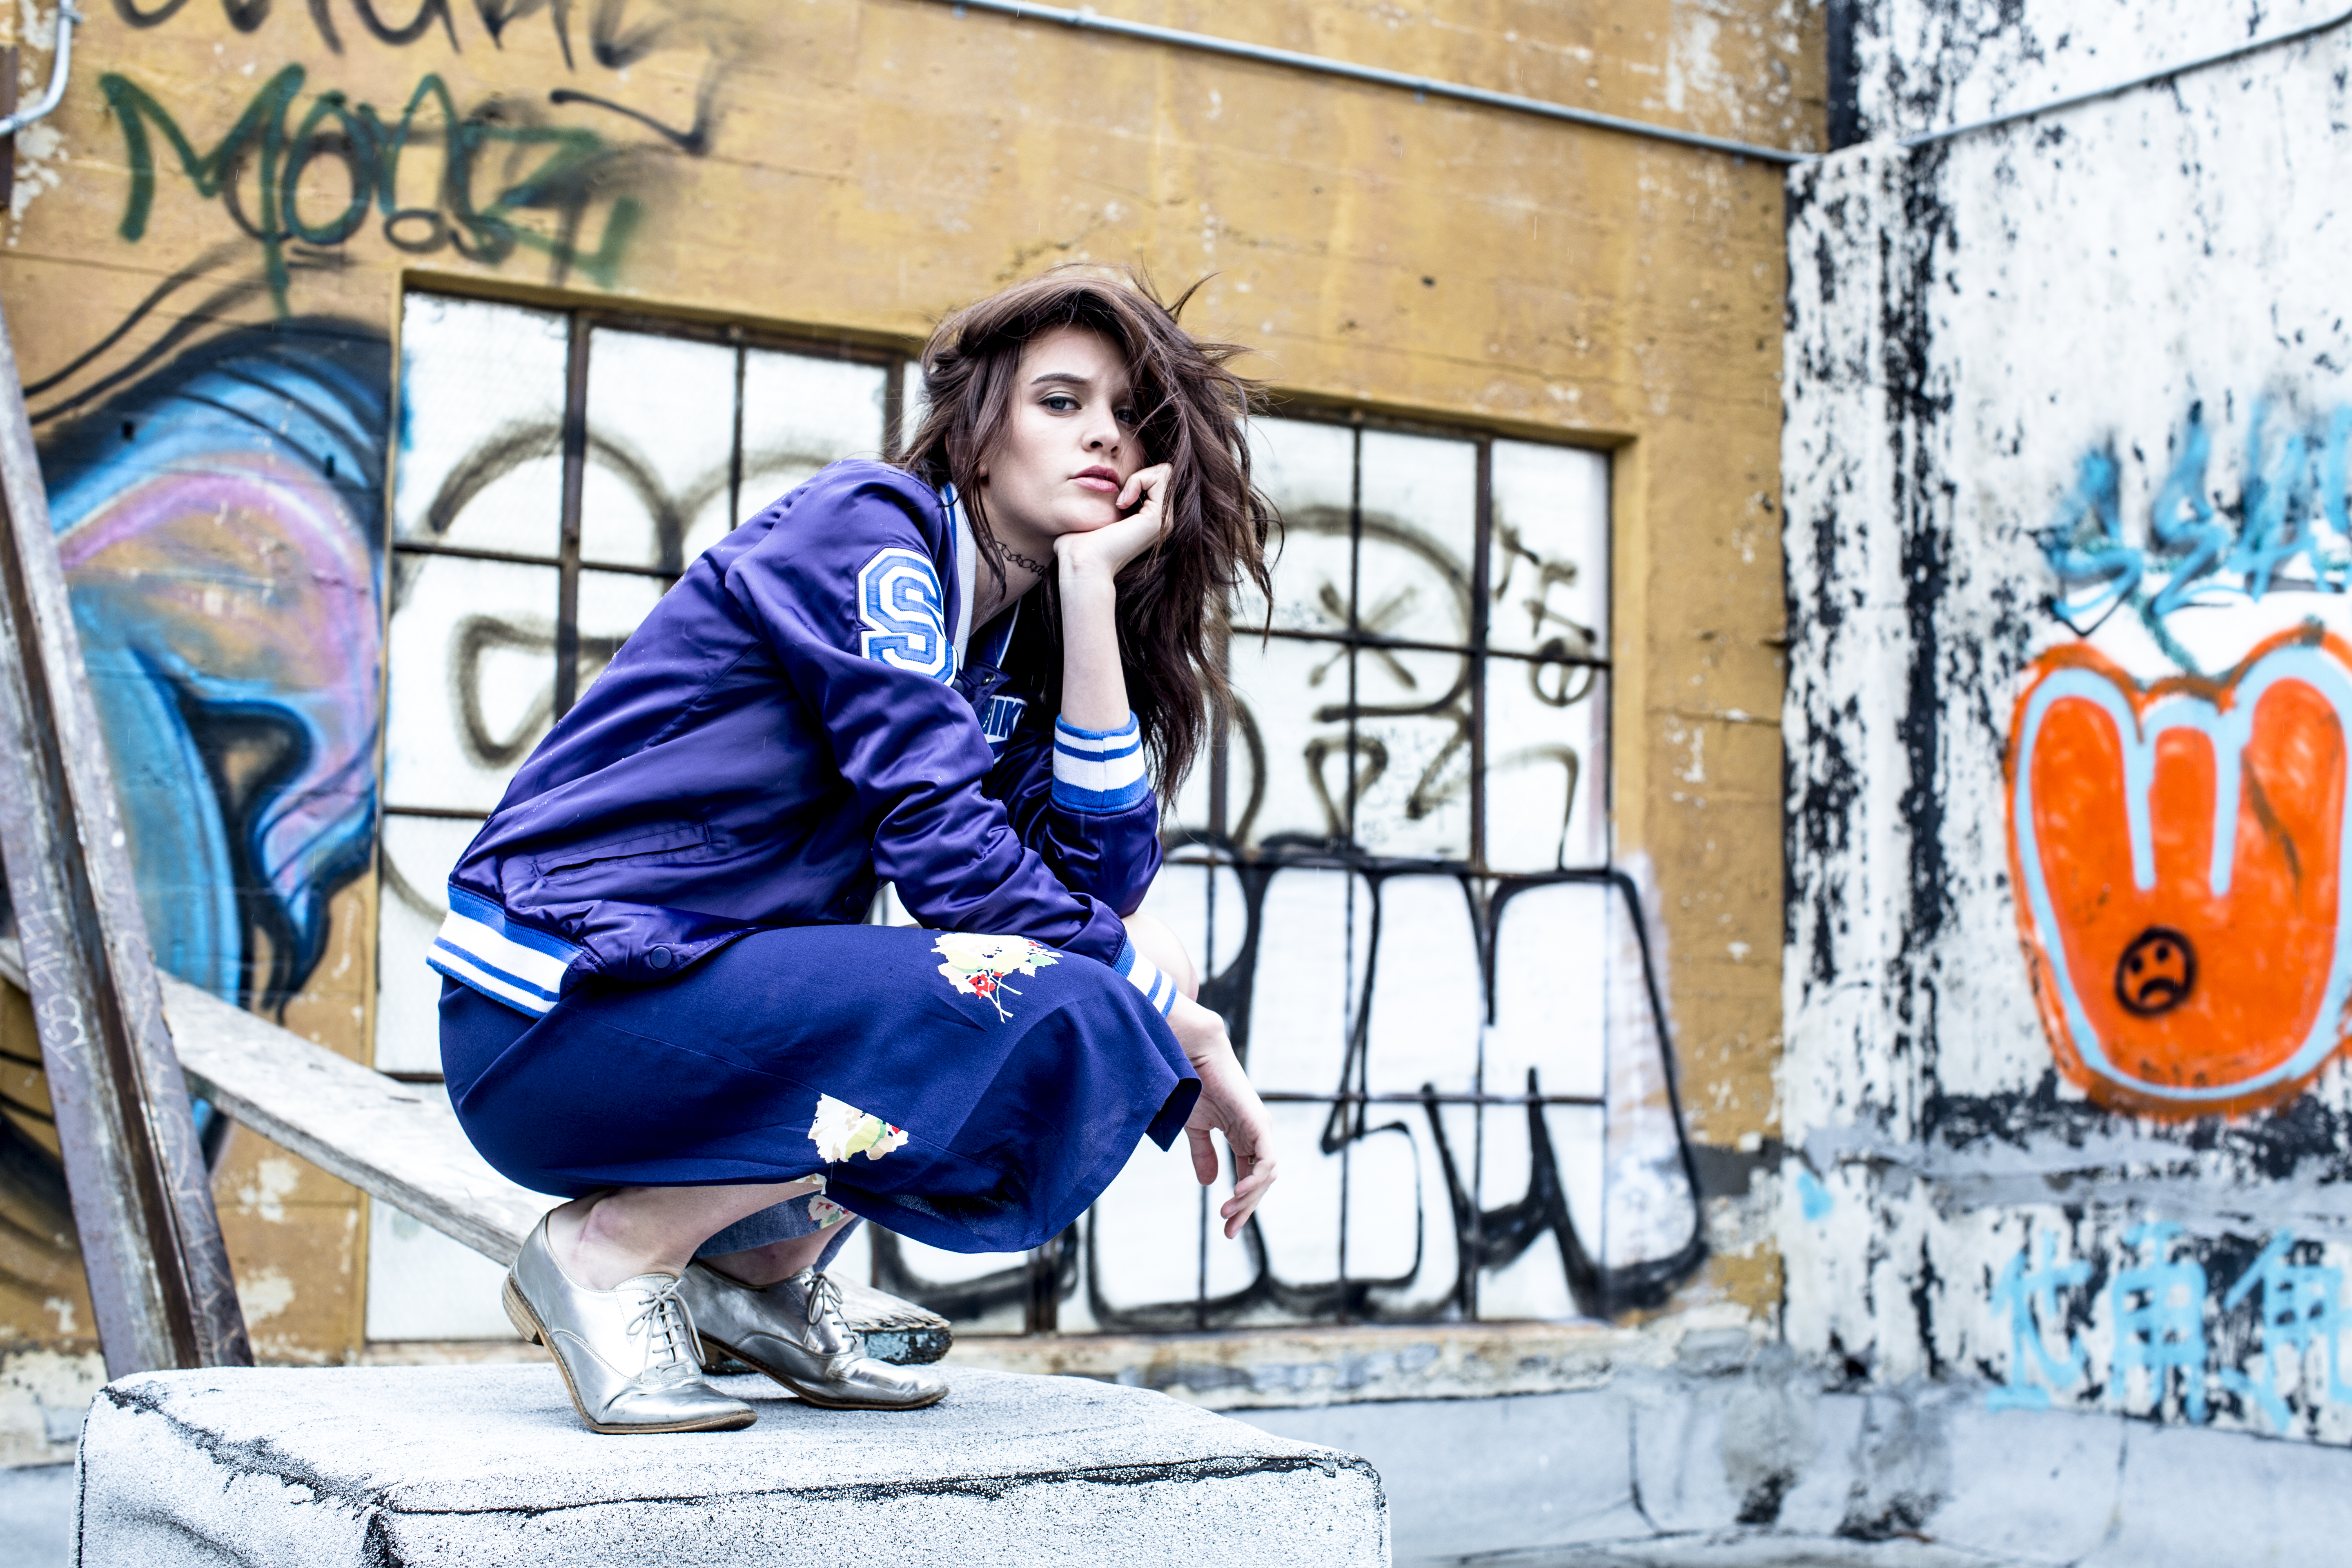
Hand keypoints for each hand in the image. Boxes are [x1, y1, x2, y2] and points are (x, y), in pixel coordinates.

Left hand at [1054, 462, 1172, 580]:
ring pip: (1165, 473)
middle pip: (1163, 475)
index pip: (1156, 479)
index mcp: (1149, 520)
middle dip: (1139, 476)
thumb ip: (1107, 497)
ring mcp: (1164, 521)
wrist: (1083, 563)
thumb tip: (1098, 480)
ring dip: (1138, 478)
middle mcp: (1161, 521)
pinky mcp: (1158, 519)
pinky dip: (1138, 481)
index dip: (1136, 478)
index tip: (1115, 498)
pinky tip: (1121, 503)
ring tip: (1120, 501)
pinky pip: (1160, 478)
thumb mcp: (1096, 512)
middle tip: (1118, 498)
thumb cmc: (1080, 541)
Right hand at [1165, 991, 1276, 1236]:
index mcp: (1244, 1136)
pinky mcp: (1259, 1124)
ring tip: (1228, 1212)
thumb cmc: (1193, 1085)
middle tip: (1229, 1230)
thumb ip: (1204, 1154)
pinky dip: (1254, 1180)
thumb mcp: (1196, 1129)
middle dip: (1246, 1208)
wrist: (1193, 1056)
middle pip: (1260, 1182)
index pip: (1251, 1177)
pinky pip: (1265, 1162)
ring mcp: (1261, 1130)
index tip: (1225, 1225)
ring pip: (1266, 1176)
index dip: (1241, 1203)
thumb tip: (1207, 1183)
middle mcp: (1257, 1135)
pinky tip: (1238, 1194)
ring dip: (1248, 1198)